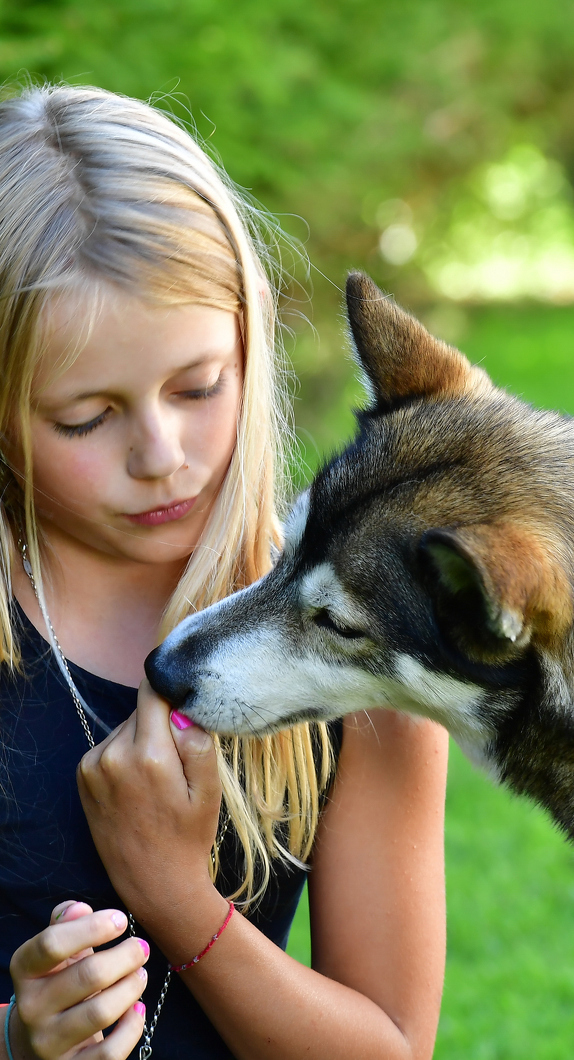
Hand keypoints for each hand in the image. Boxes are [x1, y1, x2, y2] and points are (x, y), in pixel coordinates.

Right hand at [9, 900, 147, 1059]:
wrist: (35, 1040)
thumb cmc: (56, 981)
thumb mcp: (55, 950)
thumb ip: (66, 923)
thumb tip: (80, 908)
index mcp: (25, 970)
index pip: (52, 944)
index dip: (93, 927)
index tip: (121, 920)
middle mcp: (32, 1007)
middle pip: (87, 976)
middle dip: (125, 957)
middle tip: (140, 948)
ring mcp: (49, 1042)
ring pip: (100, 1012)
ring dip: (131, 988)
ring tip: (141, 974)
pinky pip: (109, 1052)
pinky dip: (132, 1028)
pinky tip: (138, 1008)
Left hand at [77, 680, 223, 938]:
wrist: (154, 882)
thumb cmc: (188, 837)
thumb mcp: (209, 792)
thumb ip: (198, 743)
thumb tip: (182, 709)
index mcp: (149, 755)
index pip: (153, 692)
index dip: (171, 692)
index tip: (185, 706)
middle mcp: (114, 754)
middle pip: (142, 711)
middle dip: (161, 724)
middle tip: (176, 760)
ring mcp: (93, 765)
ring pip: (126, 728)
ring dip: (143, 740)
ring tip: (157, 779)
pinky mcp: (83, 774)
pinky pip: (110, 745)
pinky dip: (125, 754)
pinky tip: (137, 785)